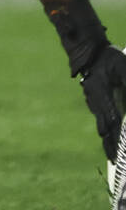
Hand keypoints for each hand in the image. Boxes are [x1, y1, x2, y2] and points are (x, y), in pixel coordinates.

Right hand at [80, 45, 125, 161]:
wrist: (87, 48)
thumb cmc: (108, 56)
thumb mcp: (124, 67)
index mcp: (102, 96)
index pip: (112, 123)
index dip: (116, 140)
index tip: (118, 156)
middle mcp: (95, 101)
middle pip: (104, 128)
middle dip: (110, 145)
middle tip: (115, 161)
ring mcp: (92, 99)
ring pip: (101, 122)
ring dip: (107, 137)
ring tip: (111, 151)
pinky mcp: (92, 95)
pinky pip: (99, 115)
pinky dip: (104, 126)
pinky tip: (106, 130)